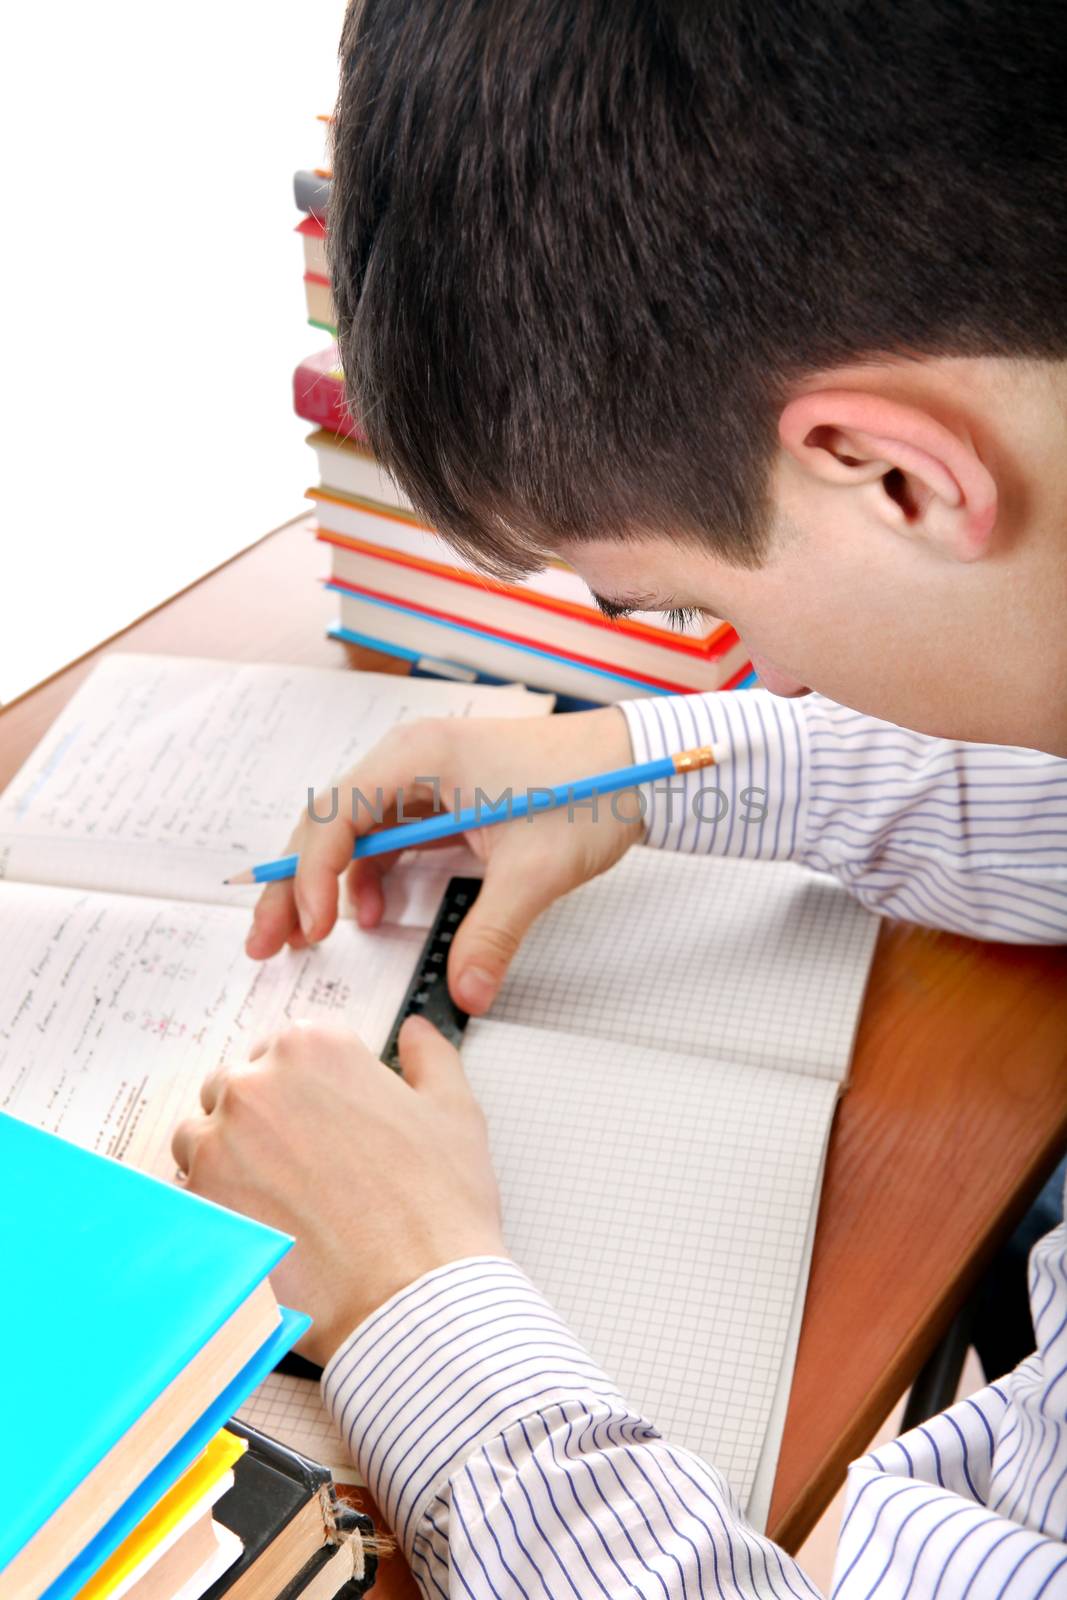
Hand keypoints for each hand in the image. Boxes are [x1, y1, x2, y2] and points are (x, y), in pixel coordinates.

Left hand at [172, 1017, 503, 1363]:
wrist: (415, 1295)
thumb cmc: (439, 1204)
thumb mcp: (452, 1111)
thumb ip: (428, 1056)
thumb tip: (415, 1032)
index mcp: (315, 1048)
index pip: (283, 1049)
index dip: (303, 1089)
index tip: (320, 1122)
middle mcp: (257, 1083)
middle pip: (237, 1088)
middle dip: (262, 1120)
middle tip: (302, 1167)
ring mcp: (219, 1142)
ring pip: (201, 1137)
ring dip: (228, 1160)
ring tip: (278, 1202)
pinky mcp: (198, 1202)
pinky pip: (188, 1193)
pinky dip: (216, 1208)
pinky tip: (262, 1230)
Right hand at [246, 706, 641, 1012]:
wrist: (641, 767)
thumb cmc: (591, 792)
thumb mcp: (536, 868)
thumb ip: (492, 932)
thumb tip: (464, 995)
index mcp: (419, 757)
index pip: (335, 816)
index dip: (313, 877)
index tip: (314, 931)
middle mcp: (411, 760)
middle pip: (327, 822)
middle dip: (293, 884)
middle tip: (264, 942)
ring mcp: (426, 778)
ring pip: (352, 833)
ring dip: (326, 883)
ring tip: (309, 938)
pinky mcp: (445, 799)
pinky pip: (387, 838)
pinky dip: (369, 876)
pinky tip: (370, 915)